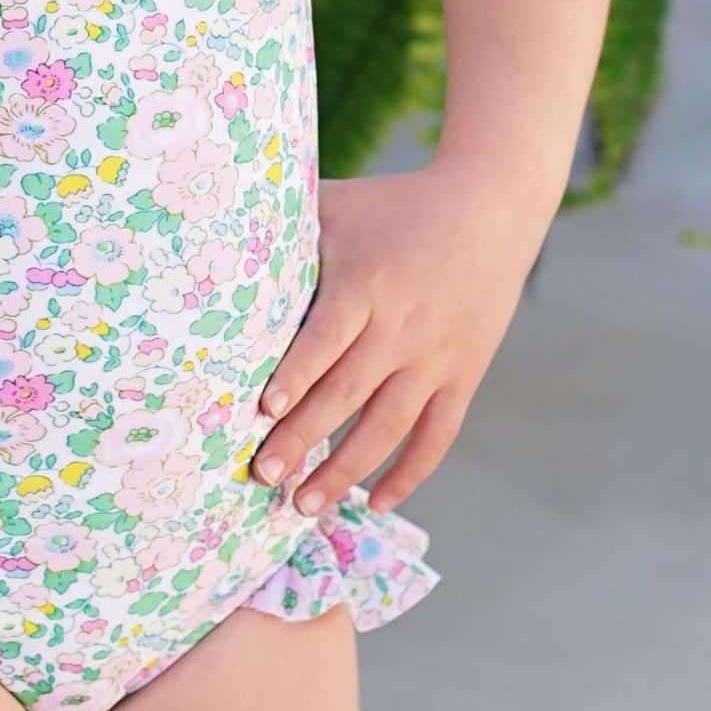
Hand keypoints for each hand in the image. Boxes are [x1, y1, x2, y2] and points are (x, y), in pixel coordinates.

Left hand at [252, 161, 548, 515]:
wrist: (490, 207)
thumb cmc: (395, 205)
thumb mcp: (339, 205)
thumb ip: (288, 230)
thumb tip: (220, 245)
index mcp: (367, 282)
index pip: (326, 338)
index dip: (295, 376)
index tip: (262, 411)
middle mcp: (402, 326)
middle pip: (347, 393)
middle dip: (302, 439)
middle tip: (262, 477)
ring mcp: (436, 356)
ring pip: (388, 427)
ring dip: (345, 471)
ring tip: (304, 505)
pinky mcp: (464, 374)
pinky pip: (437, 436)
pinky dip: (409, 475)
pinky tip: (376, 503)